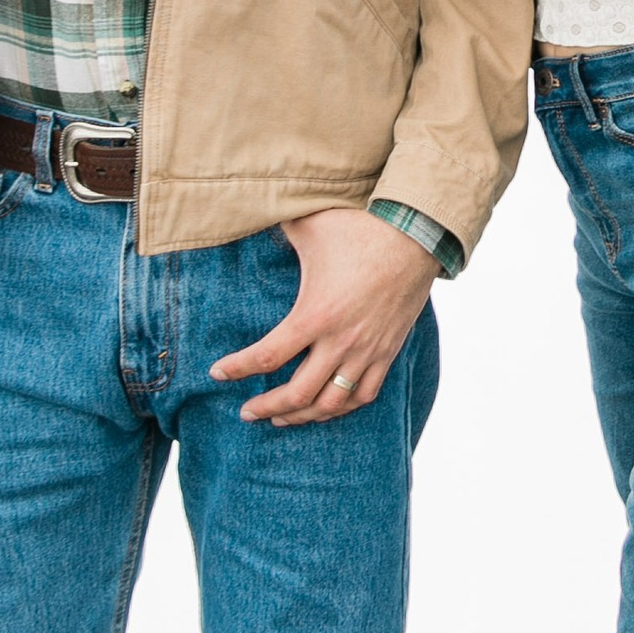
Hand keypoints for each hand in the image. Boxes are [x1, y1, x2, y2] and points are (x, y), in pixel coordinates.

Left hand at [209, 205, 435, 426]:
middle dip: (266, 406)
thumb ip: (276, 228)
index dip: (237, 369)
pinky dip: (341, 409)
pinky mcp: (388, 352)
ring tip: (280, 418)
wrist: (416, 235)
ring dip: (301, 416)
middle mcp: (341, 341)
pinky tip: (324, 409)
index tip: (217, 373)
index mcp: (315, 314)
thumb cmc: (360, 228)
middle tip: (246, 411)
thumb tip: (247, 215)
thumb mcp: (310, 226)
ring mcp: (367, 351)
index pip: (267, 356)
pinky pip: (364, 395)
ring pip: (331, 404)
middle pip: (297, 393)